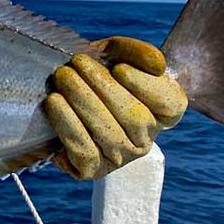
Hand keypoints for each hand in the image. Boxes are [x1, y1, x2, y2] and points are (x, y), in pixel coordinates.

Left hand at [44, 36, 186, 179]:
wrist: (64, 95)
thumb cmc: (98, 72)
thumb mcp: (117, 54)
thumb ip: (139, 53)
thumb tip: (159, 65)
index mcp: (163, 113)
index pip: (168, 103)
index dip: (144, 86)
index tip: (119, 67)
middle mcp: (146, 140)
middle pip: (134, 117)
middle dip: (103, 87)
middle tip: (77, 63)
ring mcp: (121, 158)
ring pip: (109, 134)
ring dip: (82, 101)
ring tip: (63, 76)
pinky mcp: (92, 170)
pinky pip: (84, 152)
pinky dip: (68, 125)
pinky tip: (54, 102)